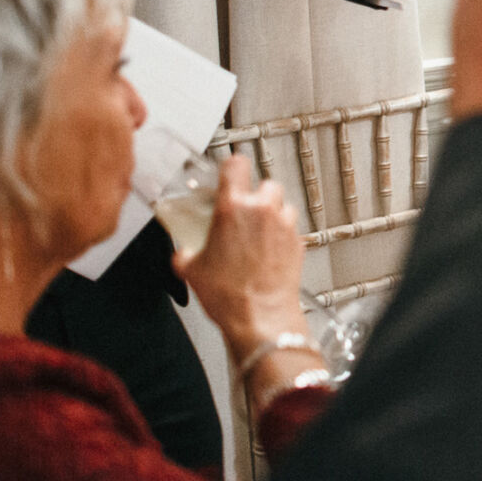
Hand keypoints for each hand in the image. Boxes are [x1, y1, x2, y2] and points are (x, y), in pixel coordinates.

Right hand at [176, 157, 307, 360]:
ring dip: (271, 212)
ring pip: (281, 203)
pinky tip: (268, 249)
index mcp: (232, 208)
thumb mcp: (191, 269)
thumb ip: (185, 251)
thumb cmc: (229, 295)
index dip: (232, 165)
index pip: (236, 164)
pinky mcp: (298, 240)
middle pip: (264, 183)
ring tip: (257, 232)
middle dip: (255, 194)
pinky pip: (291, 225)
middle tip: (243, 212)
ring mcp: (283, 224)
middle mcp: (261, 210)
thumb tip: (183, 252)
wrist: (259, 316)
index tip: (229, 171)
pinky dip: (281, 232)